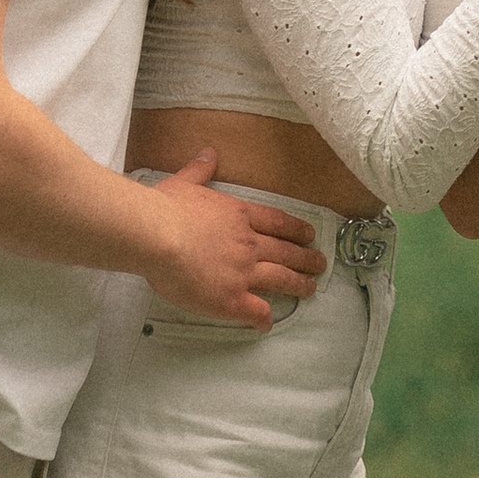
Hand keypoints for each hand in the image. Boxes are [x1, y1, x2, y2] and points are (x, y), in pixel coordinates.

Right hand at [142, 157, 327, 324]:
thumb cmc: (166, 208)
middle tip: (320, 263)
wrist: (158, 235)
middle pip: (285, 251)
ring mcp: (243, 272)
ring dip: (298, 284)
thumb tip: (209, 153)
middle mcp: (248, 243)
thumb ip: (200, 170)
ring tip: (310, 287)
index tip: (309, 234)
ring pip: (280, 278)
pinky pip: (256, 311)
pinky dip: (265, 318)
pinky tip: (267, 323)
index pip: (276, 222)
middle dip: (305, 258)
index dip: (295, 229)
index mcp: (239, 215)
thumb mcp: (185, 182)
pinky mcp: (231, 299)